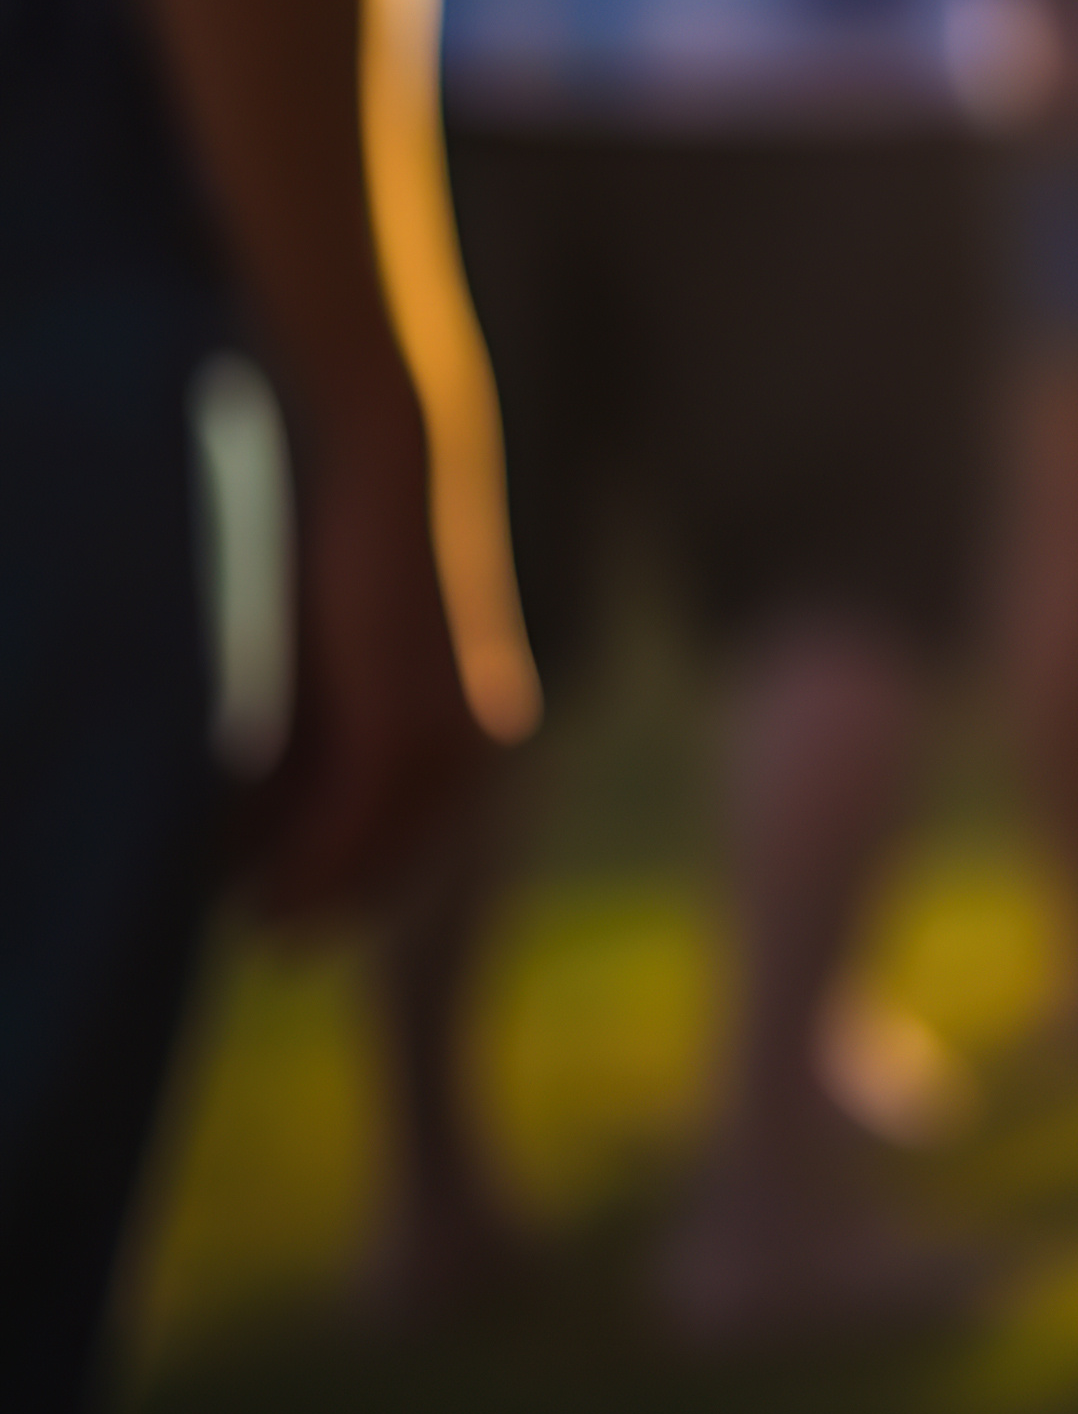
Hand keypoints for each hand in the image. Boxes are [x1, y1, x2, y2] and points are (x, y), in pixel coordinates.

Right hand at [238, 386, 490, 922]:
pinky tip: (262, 891)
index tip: (311, 919)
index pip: (425, 837)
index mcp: (481, 730)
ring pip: (374, 851)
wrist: (401, 472)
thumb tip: (282, 800)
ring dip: (315, 893)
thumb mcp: (354, 656)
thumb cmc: (365, 551)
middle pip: (404, 858)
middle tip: (280, 941)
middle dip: (341, 903)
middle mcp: (479, 747)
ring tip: (260, 924)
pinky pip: (349, 823)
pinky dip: (307, 864)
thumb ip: (333, 726)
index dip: (366, 884)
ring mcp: (447, 741)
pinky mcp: (400, 727)